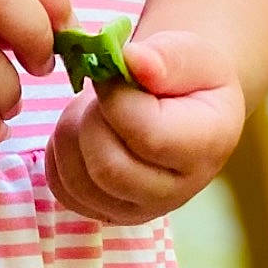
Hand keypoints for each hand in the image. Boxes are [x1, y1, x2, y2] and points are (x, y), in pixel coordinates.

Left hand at [44, 29, 244, 224]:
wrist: (183, 105)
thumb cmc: (189, 77)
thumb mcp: (193, 54)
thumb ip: (167, 56)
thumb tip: (133, 60)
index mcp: (207, 147)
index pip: (146, 135)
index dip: (117, 96)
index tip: (118, 71)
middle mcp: (177, 192)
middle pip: (107, 167)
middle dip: (91, 119)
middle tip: (103, 92)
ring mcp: (141, 209)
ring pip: (77, 181)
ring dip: (72, 132)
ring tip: (95, 109)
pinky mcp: (109, 213)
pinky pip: (63, 188)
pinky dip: (61, 153)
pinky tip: (85, 131)